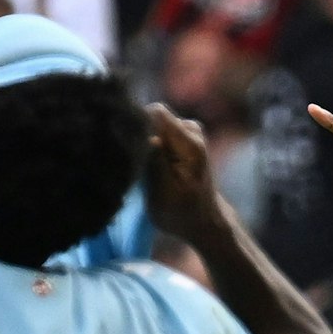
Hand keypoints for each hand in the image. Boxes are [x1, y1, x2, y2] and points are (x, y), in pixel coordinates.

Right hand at [144, 103, 224, 244]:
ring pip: (154, 123)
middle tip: (138, 163)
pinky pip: (159, 129)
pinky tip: (151, 164)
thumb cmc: (182, 213)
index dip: (137, 125)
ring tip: (146, 167)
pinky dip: (152, 144)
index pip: (155, 113)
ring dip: (145, 142)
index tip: (129, 146)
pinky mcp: (184, 134)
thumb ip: (156, 163)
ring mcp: (190, 129)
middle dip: (141, 135)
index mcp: (190, 144)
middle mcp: (192, 129)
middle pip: (153, 116)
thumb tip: (147, 136)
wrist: (203, 220)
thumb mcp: (164, 195)